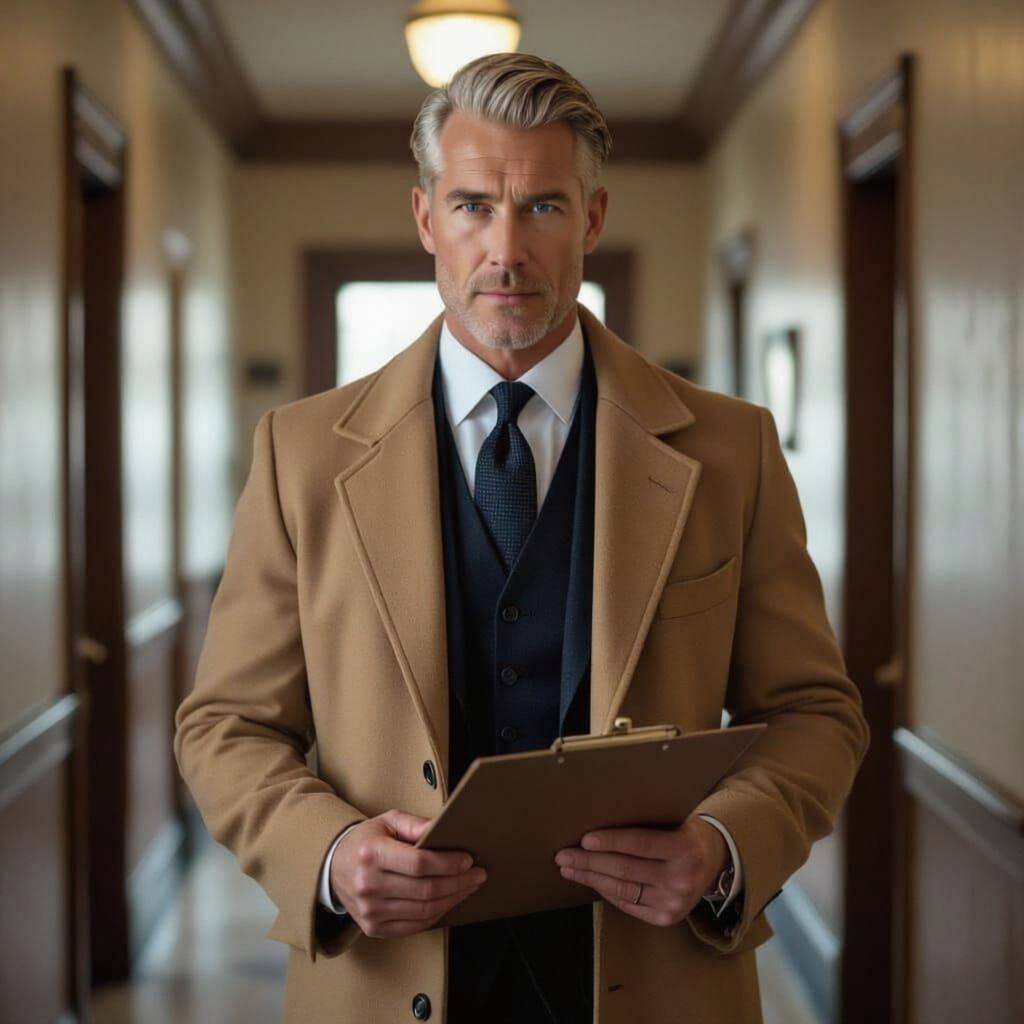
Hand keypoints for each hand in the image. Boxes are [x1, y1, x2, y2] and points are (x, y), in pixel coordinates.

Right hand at [329, 809, 486, 938]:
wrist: (334, 868)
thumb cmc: (367, 841)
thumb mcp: (388, 822)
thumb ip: (416, 825)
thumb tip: (445, 830)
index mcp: (372, 854)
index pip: (419, 864)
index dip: (448, 864)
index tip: (468, 860)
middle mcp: (369, 885)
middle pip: (425, 890)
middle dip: (459, 882)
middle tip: (478, 874)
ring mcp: (370, 911)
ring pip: (424, 911)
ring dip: (453, 899)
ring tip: (469, 887)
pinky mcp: (374, 928)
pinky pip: (414, 925)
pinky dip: (437, 914)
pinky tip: (449, 901)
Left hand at [554, 816, 726, 926]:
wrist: (717, 862)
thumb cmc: (687, 833)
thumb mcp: (677, 821)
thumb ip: (648, 823)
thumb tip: (601, 819)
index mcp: (685, 848)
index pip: (640, 844)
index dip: (611, 841)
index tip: (585, 839)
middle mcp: (681, 878)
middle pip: (626, 870)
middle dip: (590, 862)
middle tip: (564, 855)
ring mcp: (674, 902)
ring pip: (623, 889)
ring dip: (591, 878)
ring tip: (569, 868)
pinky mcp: (666, 918)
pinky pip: (628, 904)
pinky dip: (606, 891)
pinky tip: (591, 881)